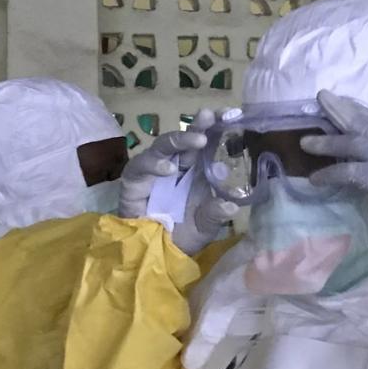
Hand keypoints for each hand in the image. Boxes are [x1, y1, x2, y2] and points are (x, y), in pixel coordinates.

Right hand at [119, 108, 237, 254]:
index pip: (208, 142)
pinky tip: (168, 169)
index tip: (233, 115)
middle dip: (199, 125)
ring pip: (165, 145)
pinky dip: (154, 164)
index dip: (218, 128)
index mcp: (198, 170)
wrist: (155, 253)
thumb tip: (232, 204)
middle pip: (187, 138)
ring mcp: (154, 170)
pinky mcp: (134, 179)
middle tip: (212, 117)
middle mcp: (177, 165)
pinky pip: (142, 166)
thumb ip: (216, 214)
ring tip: (199, 140)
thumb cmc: (183, 234)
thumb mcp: (205, 227)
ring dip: (181, 139)